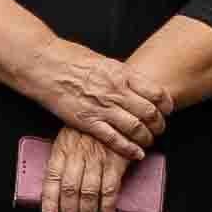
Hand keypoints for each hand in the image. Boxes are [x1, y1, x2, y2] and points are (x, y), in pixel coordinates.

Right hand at [23, 36, 165, 153]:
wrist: (44, 64)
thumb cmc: (70, 58)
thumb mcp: (104, 60)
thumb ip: (121, 75)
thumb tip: (135, 84)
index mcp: (122, 74)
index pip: (156, 93)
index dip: (166, 105)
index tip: (167, 110)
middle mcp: (116, 91)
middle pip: (149, 113)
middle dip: (159, 124)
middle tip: (159, 129)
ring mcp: (102, 107)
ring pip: (135, 128)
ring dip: (146, 138)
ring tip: (148, 141)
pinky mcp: (87, 121)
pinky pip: (114, 139)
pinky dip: (128, 149)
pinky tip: (136, 154)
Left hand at [38, 124, 136, 211]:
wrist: (119, 111)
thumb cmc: (92, 128)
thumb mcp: (71, 135)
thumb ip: (64, 158)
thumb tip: (55, 190)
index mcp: (63, 147)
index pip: (52, 178)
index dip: (49, 202)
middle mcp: (78, 154)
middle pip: (70, 190)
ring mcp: (97, 158)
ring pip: (88, 194)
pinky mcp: (116, 162)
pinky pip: (110, 191)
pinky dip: (107, 210)